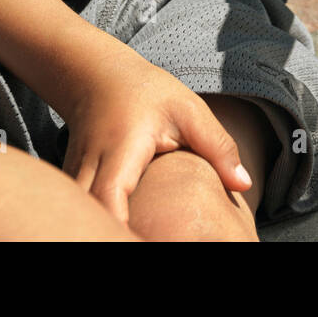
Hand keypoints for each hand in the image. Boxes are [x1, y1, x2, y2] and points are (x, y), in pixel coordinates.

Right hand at [59, 48, 251, 224]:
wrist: (97, 76)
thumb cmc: (146, 92)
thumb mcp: (189, 111)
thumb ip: (217, 146)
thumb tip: (245, 185)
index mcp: (121, 150)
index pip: (109, 198)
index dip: (121, 228)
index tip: (143, 239)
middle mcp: (89, 169)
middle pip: (88, 220)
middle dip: (111, 237)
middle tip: (146, 239)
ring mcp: (74, 180)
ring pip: (79, 221)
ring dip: (101, 232)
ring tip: (139, 236)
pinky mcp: (72, 188)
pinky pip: (80, 217)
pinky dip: (95, 227)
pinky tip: (123, 232)